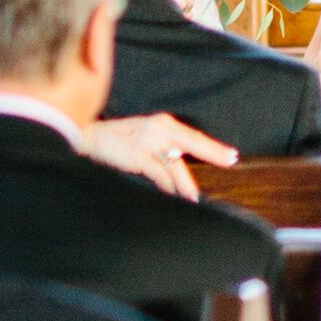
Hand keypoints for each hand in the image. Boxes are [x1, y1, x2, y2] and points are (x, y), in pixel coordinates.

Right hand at [86, 111, 234, 198]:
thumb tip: (183, 169)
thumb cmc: (119, 140)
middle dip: (213, 153)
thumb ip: (165, 149)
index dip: (213, 147)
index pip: (193, 136)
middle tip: (230, 161)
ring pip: (175, 163)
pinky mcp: (136, 155)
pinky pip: (158, 173)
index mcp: (164, 123)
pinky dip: (167, 186)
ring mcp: (148, 141)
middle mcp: (159, 128)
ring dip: (186, 183)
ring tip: (196, 198)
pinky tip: (174, 195)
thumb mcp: (146, 139)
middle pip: (192, 142)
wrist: (89, 137)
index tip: (232, 155)